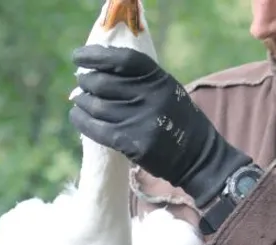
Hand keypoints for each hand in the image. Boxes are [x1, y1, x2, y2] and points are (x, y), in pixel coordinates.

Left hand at [69, 45, 251, 206]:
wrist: (198, 157)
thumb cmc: (178, 121)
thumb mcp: (167, 91)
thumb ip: (140, 80)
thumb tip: (98, 71)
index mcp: (160, 79)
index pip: (122, 59)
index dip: (96, 56)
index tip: (78, 57)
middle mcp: (151, 97)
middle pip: (104, 83)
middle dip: (86, 81)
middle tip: (81, 83)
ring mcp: (142, 121)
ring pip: (97, 106)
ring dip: (82, 102)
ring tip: (79, 101)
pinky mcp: (133, 143)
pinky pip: (97, 129)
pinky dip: (82, 121)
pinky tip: (77, 116)